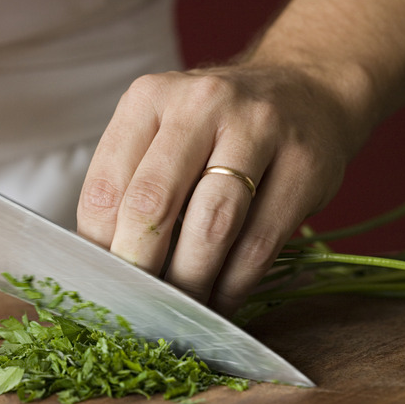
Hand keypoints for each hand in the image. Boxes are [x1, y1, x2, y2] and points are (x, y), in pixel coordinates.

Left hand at [77, 65, 367, 315]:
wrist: (305, 91)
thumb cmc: (218, 126)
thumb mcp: (164, 131)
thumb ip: (132, 183)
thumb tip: (106, 264)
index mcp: (149, 98)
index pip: (105, 187)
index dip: (99, 248)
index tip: (104, 285)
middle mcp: (201, 104)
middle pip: (153, 204)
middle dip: (140, 269)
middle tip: (137, 308)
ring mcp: (259, 130)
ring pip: (211, 227)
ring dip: (190, 284)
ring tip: (179, 313)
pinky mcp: (304, 166)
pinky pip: (260, 243)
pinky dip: (233, 285)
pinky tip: (220, 302)